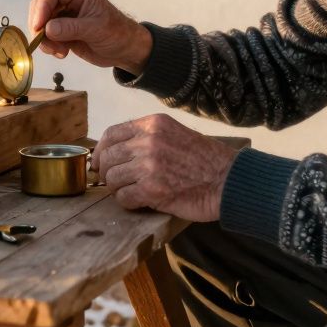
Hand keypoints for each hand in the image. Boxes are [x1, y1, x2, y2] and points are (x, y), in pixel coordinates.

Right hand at [27, 0, 152, 73]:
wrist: (125, 50)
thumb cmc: (117, 34)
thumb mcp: (95, 29)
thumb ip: (71, 28)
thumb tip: (48, 29)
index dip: (42, 8)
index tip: (38, 26)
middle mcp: (69, 1)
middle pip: (41, 6)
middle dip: (39, 25)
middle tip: (44, 42)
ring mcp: (64, 16)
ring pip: (41, 22)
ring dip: (44, 39)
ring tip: (59, 51)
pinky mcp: (62, 31)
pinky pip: (46, 35)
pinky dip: (48, 45)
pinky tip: (62, 53)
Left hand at [91, 114, 238, 222]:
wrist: (227, 180)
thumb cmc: (204, 160)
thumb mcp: (174, 133)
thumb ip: (146, 137)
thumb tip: (114, 151)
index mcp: (153, 124)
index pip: (111, 134)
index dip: (100, 151)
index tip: (99, 162)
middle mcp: (148, 141)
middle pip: (108, 157)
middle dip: (107, 172)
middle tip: (115, 182)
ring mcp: (149, 165)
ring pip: (113, 179)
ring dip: (118, 189)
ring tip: (132, 192)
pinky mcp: (152, 189)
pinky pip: (123, 198)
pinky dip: (127, 202)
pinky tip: (140, 201)